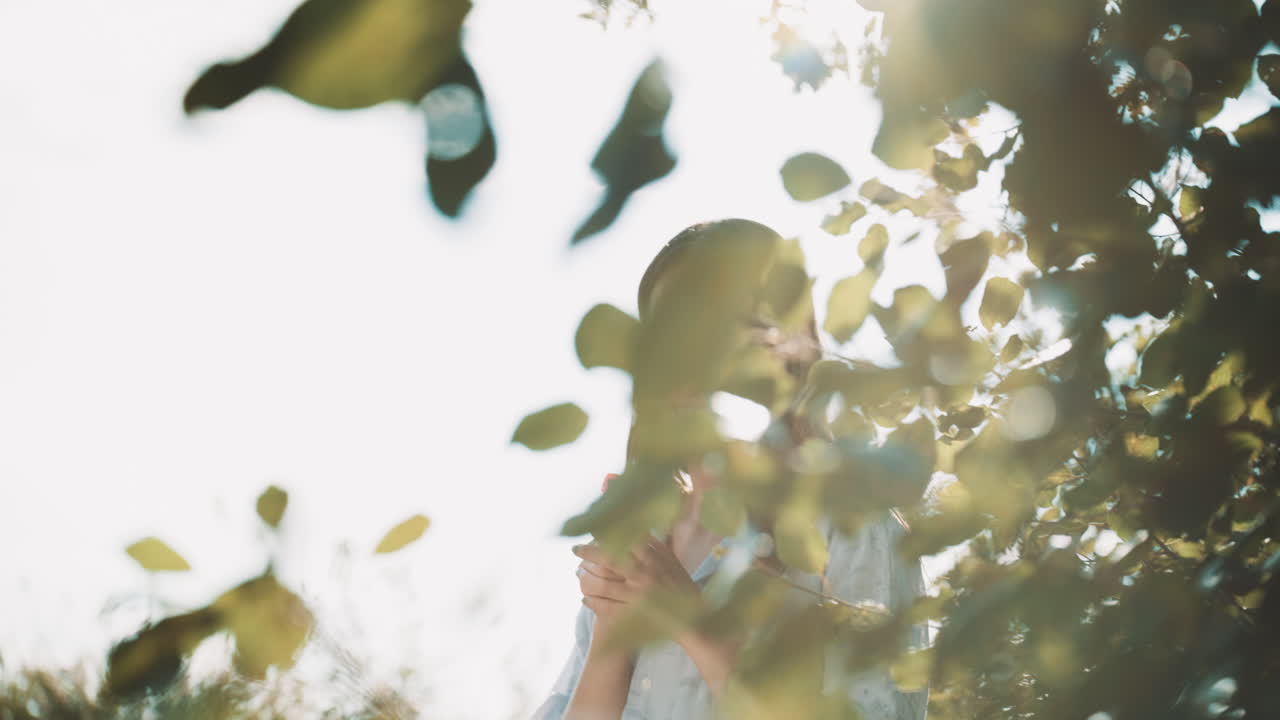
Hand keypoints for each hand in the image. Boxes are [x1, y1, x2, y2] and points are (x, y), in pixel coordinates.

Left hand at [573, 539, 701, 640]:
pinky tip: (584, 599)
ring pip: (602, 584)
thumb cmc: (682, 587)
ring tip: (578, 575)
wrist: (695, 618)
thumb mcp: (672, 561)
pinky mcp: (633, 614)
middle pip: (608, 559)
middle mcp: (643, 574)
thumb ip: (655, 545)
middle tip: (574, 550)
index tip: (591, 530)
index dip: (605, 534)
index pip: (624, 540)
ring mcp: (637, 595)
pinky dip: (593, 603)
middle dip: (588, 553)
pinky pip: (606, 608)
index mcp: (653, 559)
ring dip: (587, 579)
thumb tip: (639, 527)